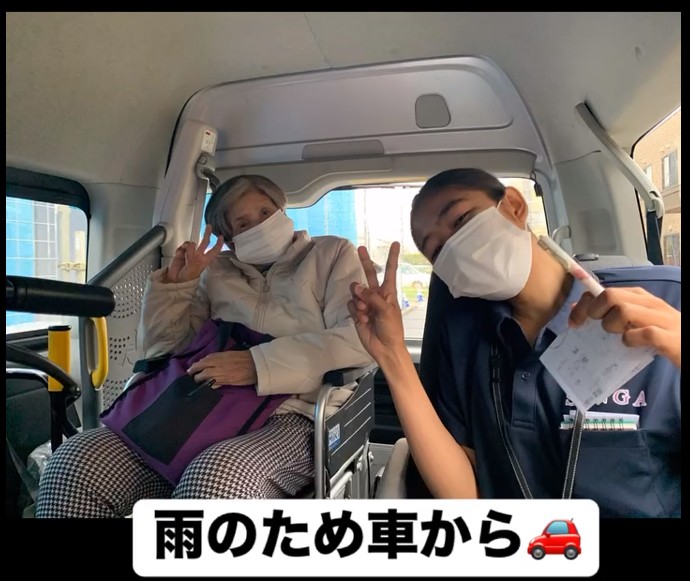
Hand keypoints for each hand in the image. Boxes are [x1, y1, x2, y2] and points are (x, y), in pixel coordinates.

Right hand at [165, 225, 223, 282]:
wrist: (175, 280)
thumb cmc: (187, 277)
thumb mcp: (193, 266)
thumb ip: (192, 254)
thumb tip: (190, 244)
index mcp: (204, 260)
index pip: (214, 250)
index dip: (218, 244)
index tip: (221, 237)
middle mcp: (198, 256)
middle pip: (205, 242)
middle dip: (207, 234)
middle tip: (209, 227)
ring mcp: (189, 254)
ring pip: (191, 243)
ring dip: (188, 245)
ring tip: (184, 251)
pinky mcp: (181, 254)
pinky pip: (181, 247)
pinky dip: (180, 249)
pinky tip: (179, 254)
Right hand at [186, 351, 257, 385]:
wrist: (258, 364)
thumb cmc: (248, 377)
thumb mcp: (235, 383)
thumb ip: (222, 382)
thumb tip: (211, 384)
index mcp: (222, 375)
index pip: (205, 376)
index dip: (198, 379)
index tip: (194, 382)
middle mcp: (220, 366)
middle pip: (203, 367)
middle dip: (194, 370)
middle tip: (189, 374)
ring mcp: (222, 358)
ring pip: (206, 360)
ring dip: (198, 363)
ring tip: (192, 367)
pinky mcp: (225, 353)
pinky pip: (212, 355)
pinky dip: (205, 358)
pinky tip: (203, 360)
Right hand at [347, 242, 406, 362]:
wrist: (384, 348)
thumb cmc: (392, 329)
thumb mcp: (386, 310)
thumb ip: (372, 296)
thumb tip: (357, 287)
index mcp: (388, 292)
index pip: (389, 271)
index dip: (392, 258)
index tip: (396, 244)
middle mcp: (376, 295)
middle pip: (369, 274)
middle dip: (364, 261)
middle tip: (360, 248)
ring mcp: (365, 303)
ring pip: (355, 291)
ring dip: (358, 300)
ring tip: (365, 312)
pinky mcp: (356, 313)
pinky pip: (351, 304)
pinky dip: (354, 311)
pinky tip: (361, 319)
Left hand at [568, 286, 680, 368]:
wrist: (689, 346)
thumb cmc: (661, 333)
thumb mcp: (635, 320)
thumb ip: (610, 313)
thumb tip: (577, 310)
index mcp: (640, 297)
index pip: (604, 291)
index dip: (583, 305)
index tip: (574, 323)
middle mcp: (650, 303)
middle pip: (610, 296)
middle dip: (595, 312)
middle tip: (599, 328)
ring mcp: (662, 319)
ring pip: (623, 310)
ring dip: (613, 325)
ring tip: (619, 336)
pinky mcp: (670, 338)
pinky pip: (644, 334)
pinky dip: (632, 340)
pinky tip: (632, 345)